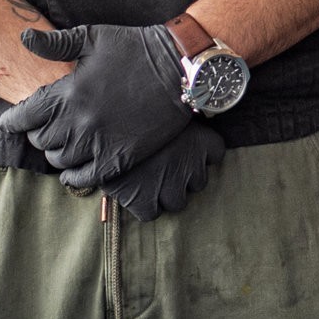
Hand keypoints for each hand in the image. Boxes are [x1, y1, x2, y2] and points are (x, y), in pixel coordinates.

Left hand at [0, 23, 192, 185]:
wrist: (180, 69)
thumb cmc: (136, 48)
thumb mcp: (93, 37)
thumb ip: (55, 43)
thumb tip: (24, 40)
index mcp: (68, 93)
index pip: (23, 117)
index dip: (12, 120)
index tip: (10, 122)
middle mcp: (78, 122)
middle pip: (40, 140)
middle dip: (38, 133)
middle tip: (46, 127)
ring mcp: (99, 143)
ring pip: (59, 160)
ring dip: (57, 152)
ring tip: (63, 143)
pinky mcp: (119, 158)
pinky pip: (84, 178)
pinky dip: (73, 176)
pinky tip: (73, 169)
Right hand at [100, 120, 225, 221]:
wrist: (102, 125)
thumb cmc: (133, 108)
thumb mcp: (164, 105)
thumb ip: (180, 118)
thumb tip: (188, 108)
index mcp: (201, 139)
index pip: (216, 153)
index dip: (200, 153)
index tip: (186, 148)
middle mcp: (191, 165)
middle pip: (199, 181)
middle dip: (182, 176)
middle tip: (162, 164)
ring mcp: (170, 186)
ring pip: (178, 202)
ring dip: (166, 194)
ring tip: (148, 177)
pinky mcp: (144, 201)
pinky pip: (151, 213)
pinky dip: (144, 206)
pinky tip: (135, 190)